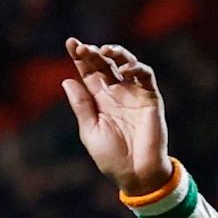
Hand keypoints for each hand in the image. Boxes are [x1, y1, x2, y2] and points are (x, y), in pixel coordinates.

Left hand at [61, 39, 173, 195]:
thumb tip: (67, 80)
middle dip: (94, 52)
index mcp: (99, 100)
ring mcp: (134, 93)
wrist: (137, 174)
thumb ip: (81, 106)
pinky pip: (146, 76)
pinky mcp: (151, 98)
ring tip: (105, 51)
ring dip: (116, 53)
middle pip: (104, 64)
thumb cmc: (112, 157)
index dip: (80, 57)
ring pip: (126, 63)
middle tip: (83, 48)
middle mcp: (116, 93)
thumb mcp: (90, 131)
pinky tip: (125, 70)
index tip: (70, 43)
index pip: (88, 72)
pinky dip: (137, 68)